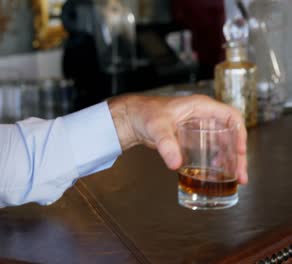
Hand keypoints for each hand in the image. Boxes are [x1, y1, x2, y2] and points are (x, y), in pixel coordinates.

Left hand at [108, 94, 247, 183]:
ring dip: (230, 159)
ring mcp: (199, 126)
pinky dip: (217, 159)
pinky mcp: (192, 137)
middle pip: (230, 133)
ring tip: (234, 177)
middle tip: (241, 174)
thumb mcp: (157, 128)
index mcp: (201, 107)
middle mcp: (203, 115)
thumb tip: (176, 164)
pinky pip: (211, 148)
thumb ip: (166, 145)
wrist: (132, 118)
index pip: (231, 117)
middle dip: (238, 154)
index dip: (240, 134)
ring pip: (223, 142)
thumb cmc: (145, 114)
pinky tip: (217, 172)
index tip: (240, 152)